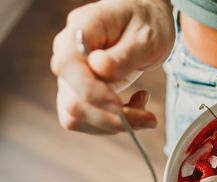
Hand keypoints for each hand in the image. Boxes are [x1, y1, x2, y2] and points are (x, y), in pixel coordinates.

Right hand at [50, 0, 173, 133]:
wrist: (147, 20)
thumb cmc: (147, 22)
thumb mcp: (146, 36)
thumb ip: (124, 55)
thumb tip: (99, 69)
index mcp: (81, 31)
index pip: (68, 65)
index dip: (91, 91)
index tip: (120, 105)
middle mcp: (68, 55)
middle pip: (73, 100)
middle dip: (111, 118)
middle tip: (149, 118)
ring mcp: (72, 76)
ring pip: (77, 116)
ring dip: (114, 124)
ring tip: (146, 112)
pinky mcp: (82, 92)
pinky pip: (87, 119)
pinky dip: (113, 123)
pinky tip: (136, 106)